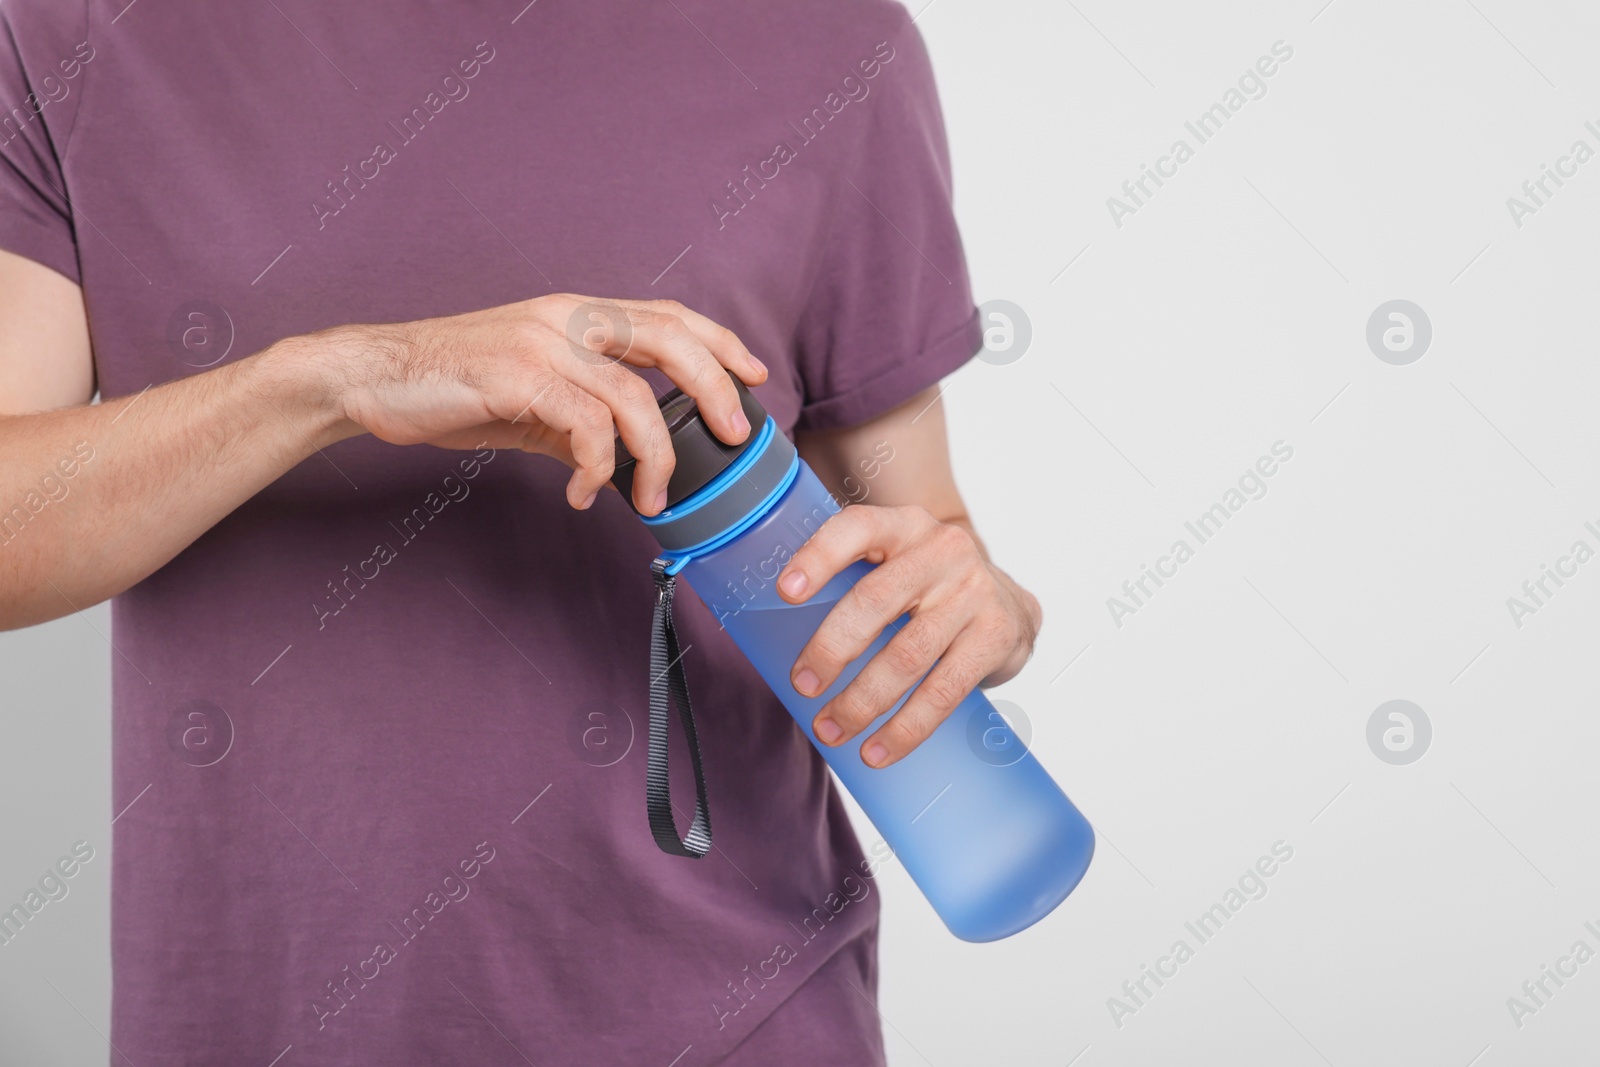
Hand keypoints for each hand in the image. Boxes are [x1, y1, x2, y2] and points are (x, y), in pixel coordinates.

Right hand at [287, 294, 765, 513]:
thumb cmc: (452, 387)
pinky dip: (597, 468)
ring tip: (650, 496)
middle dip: (715, 387)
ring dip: (653, 455)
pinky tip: (586, 495)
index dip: (719, 341)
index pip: (667, 315)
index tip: (755, 375)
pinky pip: (584, 426)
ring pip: (632, 395)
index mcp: (576, 314)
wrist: (372, 377)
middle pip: (668, 338)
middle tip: (735, 436)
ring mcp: (541, 343)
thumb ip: (580, 419)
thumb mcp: (530, 399)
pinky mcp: (514, 376)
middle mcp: (566, 317)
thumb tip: (623, 462)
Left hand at [775, 504, 1041, 767]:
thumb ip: (850, 581)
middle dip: (832, 649)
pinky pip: (943, 690)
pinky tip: (879, 750)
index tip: (785, 591)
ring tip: (831, 730)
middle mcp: (941, 550)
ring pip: (907, 654)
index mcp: (902, 526)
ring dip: (862, 701)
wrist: (1010, 604)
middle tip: (803, 685)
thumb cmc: (927, 589)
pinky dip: (906, 728)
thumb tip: (768, 634)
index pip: (856, 527)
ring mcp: (973, 592)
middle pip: (875, 600)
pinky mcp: (996, 636)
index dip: (819, 556)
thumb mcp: (895, 564)